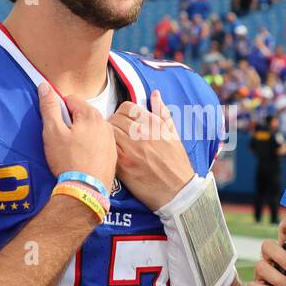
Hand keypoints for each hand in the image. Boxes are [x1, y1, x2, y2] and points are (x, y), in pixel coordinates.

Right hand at [37, 81, 115, 187]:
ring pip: (90, 130)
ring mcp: (111, 140)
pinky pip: (98, 144)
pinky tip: (82, 160)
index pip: (70, 100)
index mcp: (91, 115)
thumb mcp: (52, 132)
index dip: (58, 111)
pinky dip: (89, 148)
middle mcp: (106, 124)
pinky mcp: (113, 155)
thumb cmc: (68, 161)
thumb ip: (49, 107)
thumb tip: (45, 86)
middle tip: (61, 141)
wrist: (86, 191)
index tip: (55, 126)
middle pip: (81, 115)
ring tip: (71, 152)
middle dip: (70, 123)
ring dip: (80, 136)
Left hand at [108, 89, 195, 211]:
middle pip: (114, 118)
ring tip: (112, 145)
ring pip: (108, 132)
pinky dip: (107, 150)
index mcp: (154, 124)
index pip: (127, 107)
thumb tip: (155, 94)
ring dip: (107, 137)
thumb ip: (163, 113)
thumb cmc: (176, 164)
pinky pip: (108, 149)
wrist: (178, 191)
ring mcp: (132, 148)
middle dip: (112, 124)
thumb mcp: (174, 134)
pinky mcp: (124, 165)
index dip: (121, 113)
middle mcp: (142, 133)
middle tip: (115, 135)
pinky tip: (111, 156)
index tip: (122, 122)